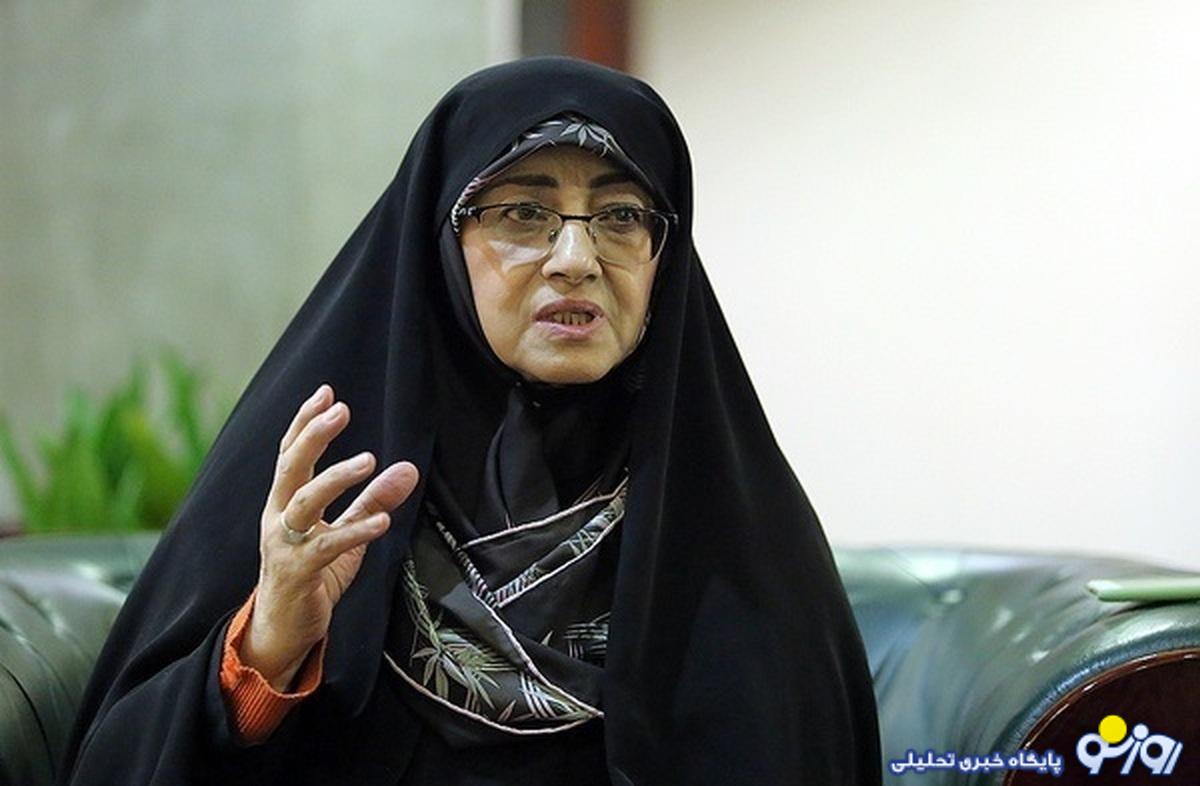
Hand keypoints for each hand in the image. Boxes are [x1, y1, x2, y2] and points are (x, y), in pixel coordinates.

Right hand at [239, 383, 418, 690]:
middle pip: (289, 468)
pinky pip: (327, 547)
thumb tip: (408, 468)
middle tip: (340, 409)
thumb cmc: (312, 577)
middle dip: (312, 436)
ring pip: (303, 503)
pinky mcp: (299, 573)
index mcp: (284, 504)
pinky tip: (383, 520)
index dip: (304, 422)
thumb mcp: (346, 534)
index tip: (326, 392)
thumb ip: (372, 500)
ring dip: (335, 478)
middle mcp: (277, 519)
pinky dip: (356, 531)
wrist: (284, 631)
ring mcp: (284, 545)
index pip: (290, 454)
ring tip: (369, 460)